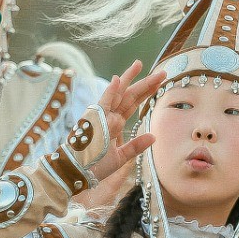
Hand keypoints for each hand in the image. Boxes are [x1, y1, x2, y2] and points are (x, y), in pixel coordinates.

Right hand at [89, 60, 165, 182]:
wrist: (77, 173)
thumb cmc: (94, 166)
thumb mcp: (121, 157)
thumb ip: (136, 146)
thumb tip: (153, 136)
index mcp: (114, 123)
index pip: (133, 104)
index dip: (146, 93)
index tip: (159, 82)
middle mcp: (109, 116)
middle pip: (130, 95)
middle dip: (145, 83)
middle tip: (161, 71)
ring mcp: (101, 116)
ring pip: (118, 94)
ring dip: (129, 79)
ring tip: (140, 64)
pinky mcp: (93, 120)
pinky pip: (103, 103)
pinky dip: (110, 91)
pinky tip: (117, 79)